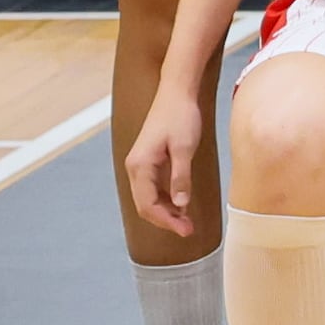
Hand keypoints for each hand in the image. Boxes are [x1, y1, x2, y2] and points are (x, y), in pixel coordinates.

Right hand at [124, 93, 207, 238]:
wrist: (177, 93)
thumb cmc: (181, 116)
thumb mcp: (184, 148)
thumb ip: (181, 177)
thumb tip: (180, 205)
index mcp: (139, 166)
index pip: (147, 204)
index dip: (166, 221)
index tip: (185, 230)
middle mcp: (135, 167)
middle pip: (145, 204)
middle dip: (165, 220)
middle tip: (189, 230)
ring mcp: (141, 165)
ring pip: (149, 197)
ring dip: (167, 211)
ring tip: (187, 221)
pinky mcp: (150, 161)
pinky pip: (154, 187)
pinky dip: (167, 199)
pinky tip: (182, 205)